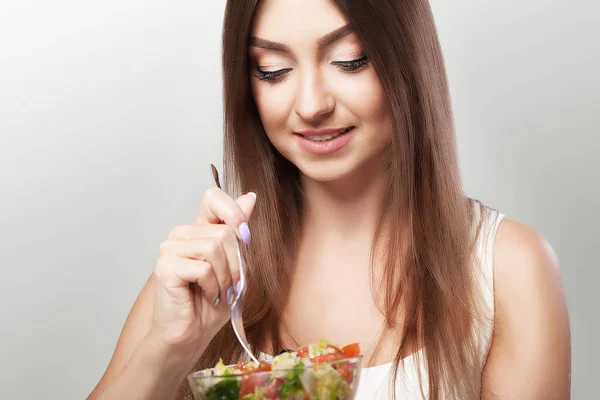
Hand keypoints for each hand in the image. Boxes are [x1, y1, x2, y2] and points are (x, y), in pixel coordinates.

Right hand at [147, 187, 256, 361]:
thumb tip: (250, 196)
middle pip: (224, 231)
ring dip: (226, 277)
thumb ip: (238, 229)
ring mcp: (169, 249)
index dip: (234, 212)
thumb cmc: (212, 302)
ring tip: (220, 291)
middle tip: (231, 284)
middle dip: (236, 263)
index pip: (213, 197)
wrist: (191, 334)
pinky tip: (207, 296)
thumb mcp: (234, 262)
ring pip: (214, 247)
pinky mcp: (165, 266)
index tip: (244, 237)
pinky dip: (213, 286)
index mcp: (198, 229)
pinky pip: (203, 268)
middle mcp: (180, 234)